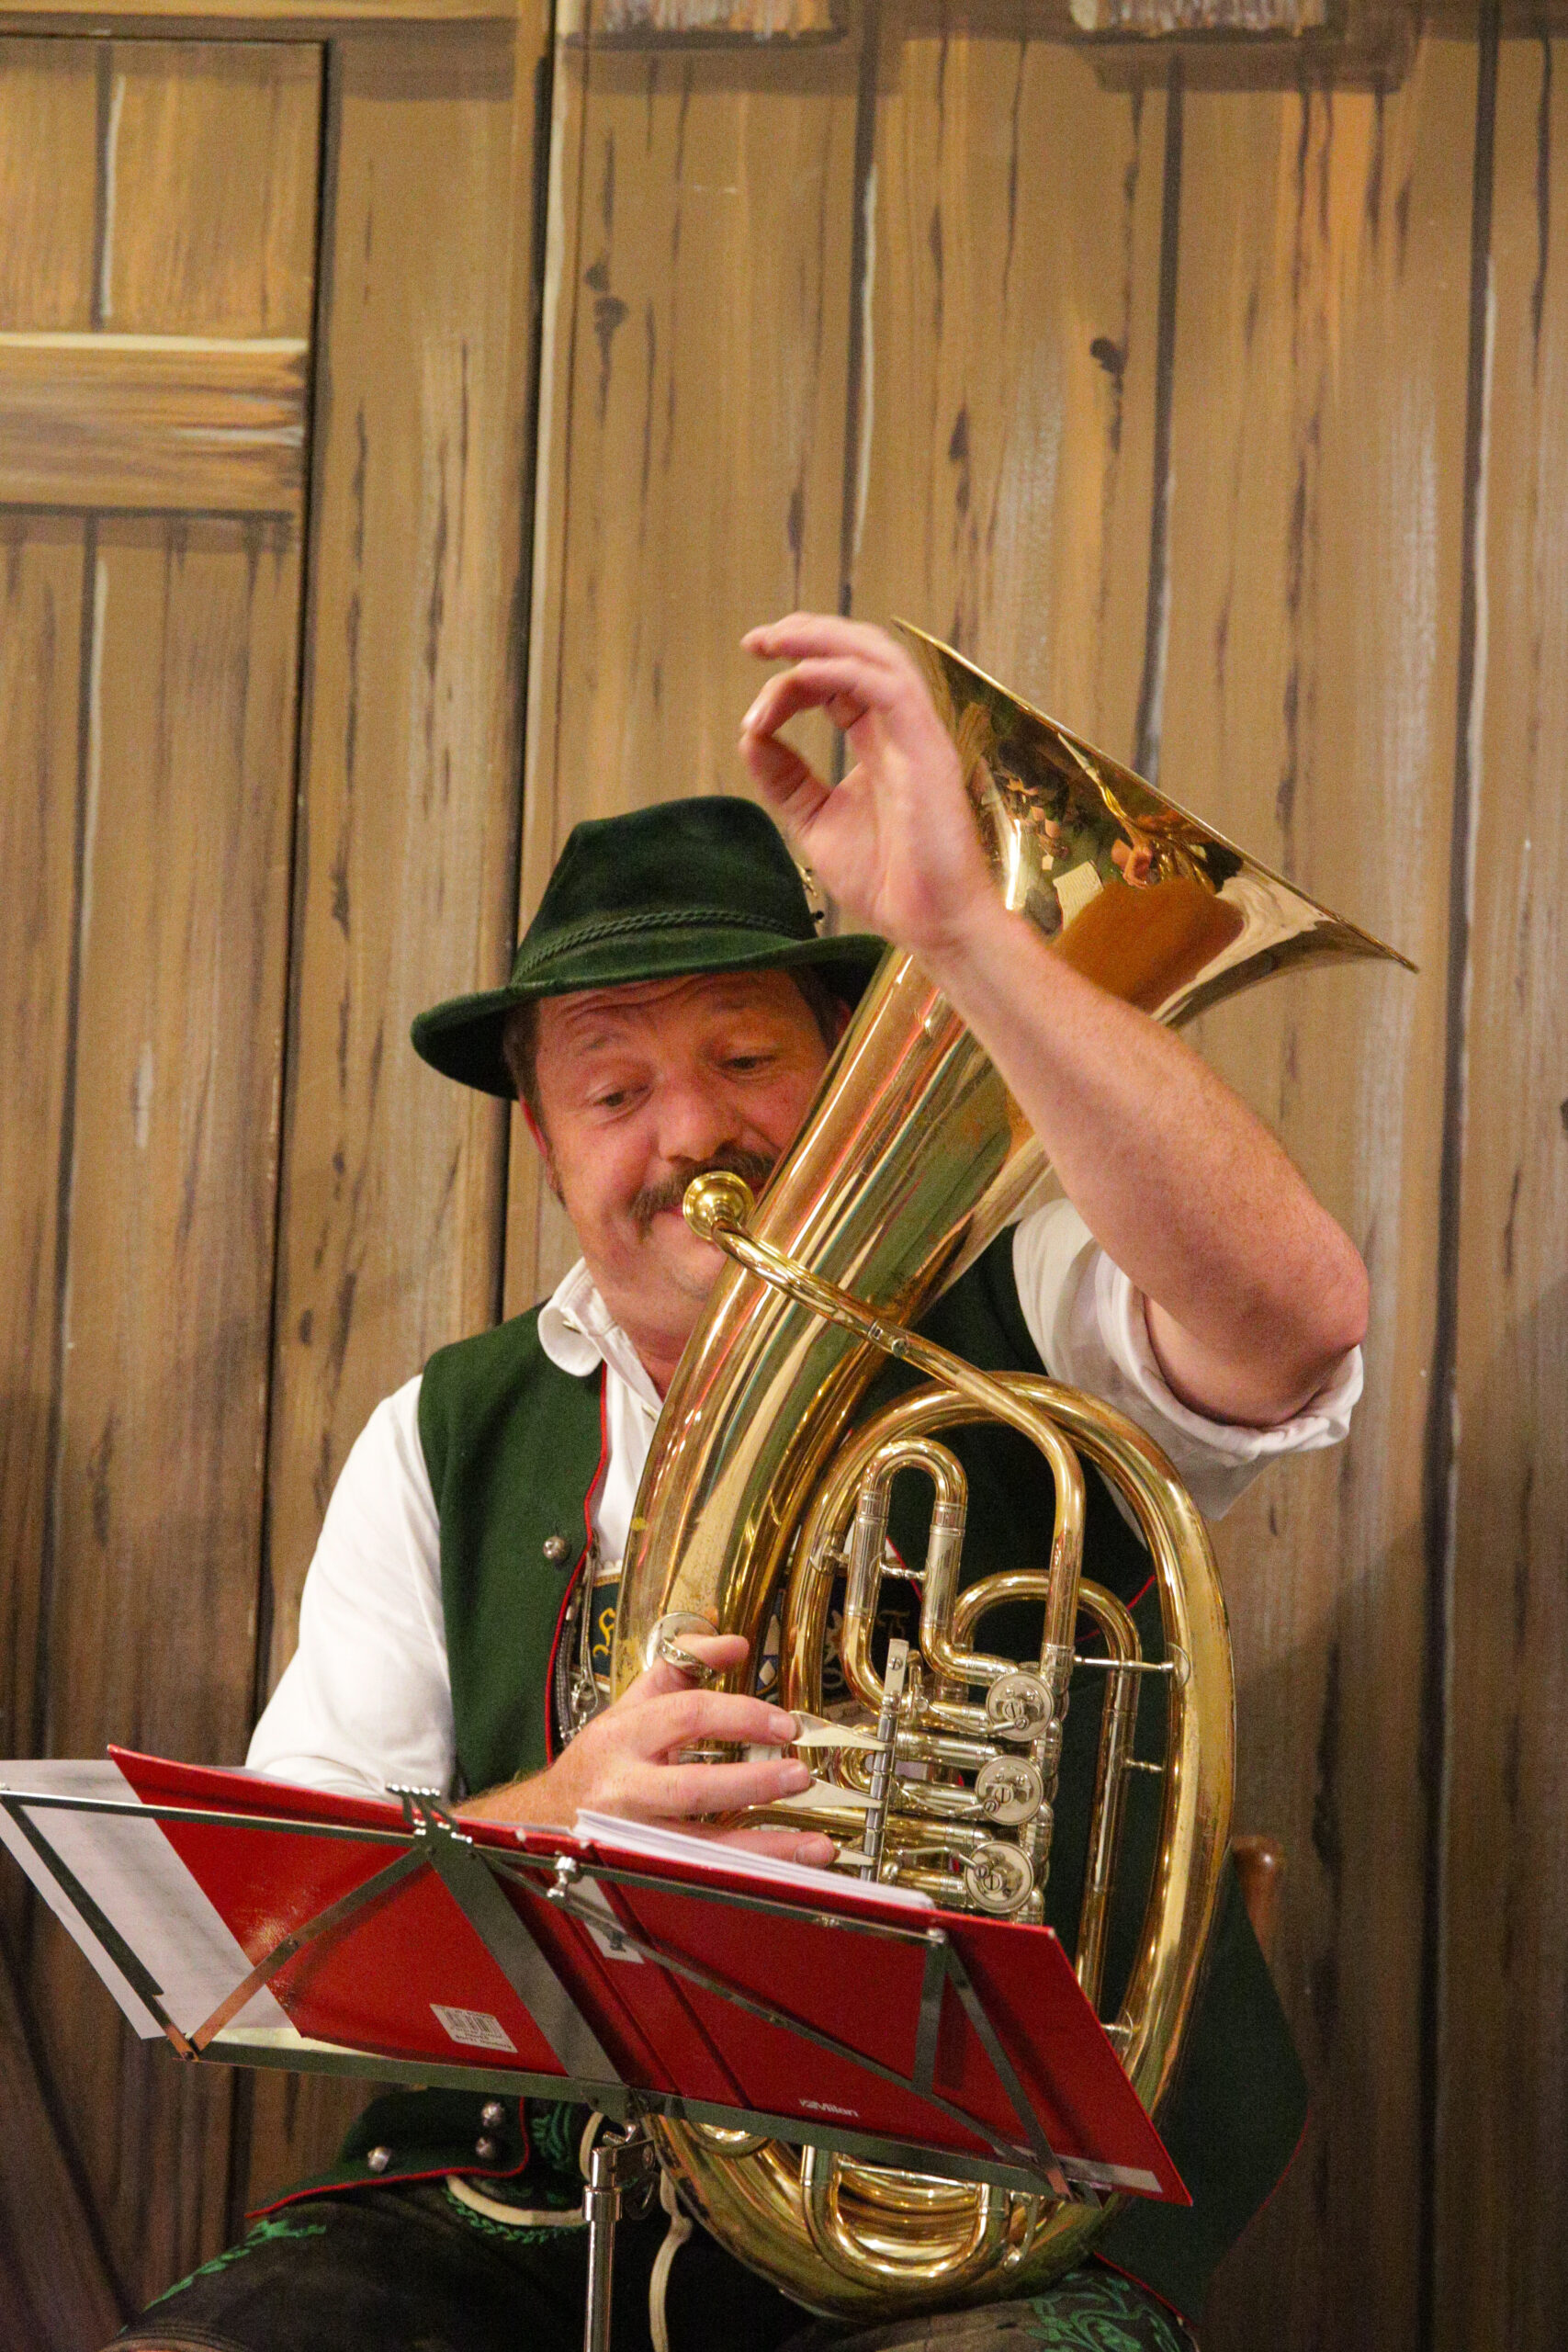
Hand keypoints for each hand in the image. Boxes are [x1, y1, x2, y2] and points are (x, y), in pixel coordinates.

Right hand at [459, 1634, 834, 1866]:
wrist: (542, 1820)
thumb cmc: (598, 1762)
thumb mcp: (630, 1705)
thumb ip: (682, 1666)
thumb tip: (735, 1643)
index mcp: (624, 1735)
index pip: (686, 1714)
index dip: (740, 1715)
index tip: (786, 1724)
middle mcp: (624, 1788)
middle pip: (692, 1788)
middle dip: (752, 1783)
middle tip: (800, 1776)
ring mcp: (632, 1839)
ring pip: (701, 1849)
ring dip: (763, 1848)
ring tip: (815, 1846)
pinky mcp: (643, 1876)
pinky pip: (702, 1880)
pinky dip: (747, 1880)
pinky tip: (786, 1878)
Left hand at [739, 613, 993, 959]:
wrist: (930, 924)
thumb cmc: (889, 882)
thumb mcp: (816, 822)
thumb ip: (786, 780)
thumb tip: (750, 737)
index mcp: (879, 741)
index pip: (835, 684)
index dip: (791, 681)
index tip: (752, 714)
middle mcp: (900, 728)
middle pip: (858, 652)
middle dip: (805, 635)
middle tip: (756, 641)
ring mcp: (916, 735)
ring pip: (876, 656)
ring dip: (822, 639)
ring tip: (775, 641)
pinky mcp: (926, 749)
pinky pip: (887, 688)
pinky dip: (841, 673)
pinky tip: (801, 677)